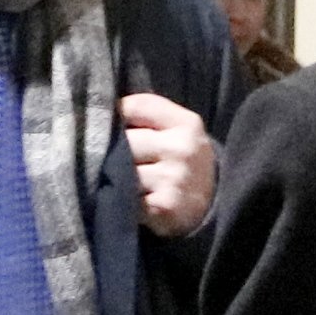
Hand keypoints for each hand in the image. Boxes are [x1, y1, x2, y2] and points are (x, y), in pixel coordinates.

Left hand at [123, 91, 217, 235]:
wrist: (210, 202)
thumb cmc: (181, 158)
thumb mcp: (177, 128)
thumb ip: (146, 113)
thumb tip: (105, 111)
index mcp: (187, 124)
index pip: (136, 106)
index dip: (118, 115)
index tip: (115, 125)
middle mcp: (182, 149)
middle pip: (125, 140)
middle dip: (116, 150)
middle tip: (122, 159)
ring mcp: (173, 179)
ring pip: (121, 170)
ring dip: (118, 177)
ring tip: (129, 181)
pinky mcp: (162, 208)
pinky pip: (125, 197)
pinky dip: (124, 200)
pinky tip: (135, 199)